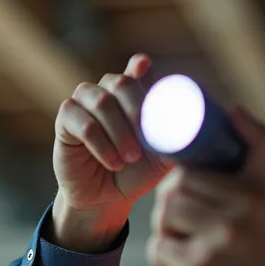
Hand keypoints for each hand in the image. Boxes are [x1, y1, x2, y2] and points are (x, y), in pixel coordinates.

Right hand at [51, 54, 172, 251]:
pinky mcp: (66, 119)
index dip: (141, 67)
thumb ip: (177, 136)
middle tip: (146, 142)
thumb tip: (198, 126)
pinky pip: (82, 123)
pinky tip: (113, 163)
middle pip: (121, 83)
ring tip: (130, 158)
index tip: (145, 68)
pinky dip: (101, 144)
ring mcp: (83, 102)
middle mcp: (107, 90)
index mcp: (133, 93)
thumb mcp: (163, 156)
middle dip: (137, 111)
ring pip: (101, 102)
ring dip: (119, 131)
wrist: (107, 198)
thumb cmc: (137, 172)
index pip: (137, 68)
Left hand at [145, 106, 264, 265]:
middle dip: (172, 202)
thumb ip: (257, 150)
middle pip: (176, 186)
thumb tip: (233, 108)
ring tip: (186, 242)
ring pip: (164, 212)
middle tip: (187, 223)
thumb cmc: (261, 246)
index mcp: (258, 187)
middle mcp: (244, 210)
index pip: (200, 160)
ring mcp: (220, 239)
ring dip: (166, 228)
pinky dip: (163, 258)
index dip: (180, 164)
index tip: (180, 175)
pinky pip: (159, 246)